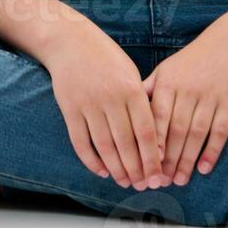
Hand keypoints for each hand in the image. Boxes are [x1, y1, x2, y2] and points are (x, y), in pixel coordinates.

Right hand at [43, 25, 165, 189]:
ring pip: (104, 146)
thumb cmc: (106, 57)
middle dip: (136, 169)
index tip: (158, 176)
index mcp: (131, 89)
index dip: (152, 158)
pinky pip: (80, 141)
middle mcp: (110, 98)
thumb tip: (153, 138)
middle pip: (126, 144)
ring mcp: (88, 104)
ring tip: (125, 182)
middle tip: (143, 186)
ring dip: (116, 169)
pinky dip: (91, 160)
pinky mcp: (69, 109)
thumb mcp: (130, 72)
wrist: (69, 41)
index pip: (146, 132)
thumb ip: (141, 101)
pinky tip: (102, 171)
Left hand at [143, 30, 227, 184]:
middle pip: (175, 130)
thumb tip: (124, 113)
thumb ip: (147, 92)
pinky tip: (204, 168)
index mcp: (168, 82)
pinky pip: (220, 131)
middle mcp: (187, 90)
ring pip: (196, 134)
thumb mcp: (165, 70)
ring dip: (187, 160)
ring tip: (178, 180)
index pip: (156, 117)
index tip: (143, 164)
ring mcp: (209, 97)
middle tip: (159, 181)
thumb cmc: (190, 62)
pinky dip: (212, 151)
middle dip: (167, 158)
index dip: (150, 142)